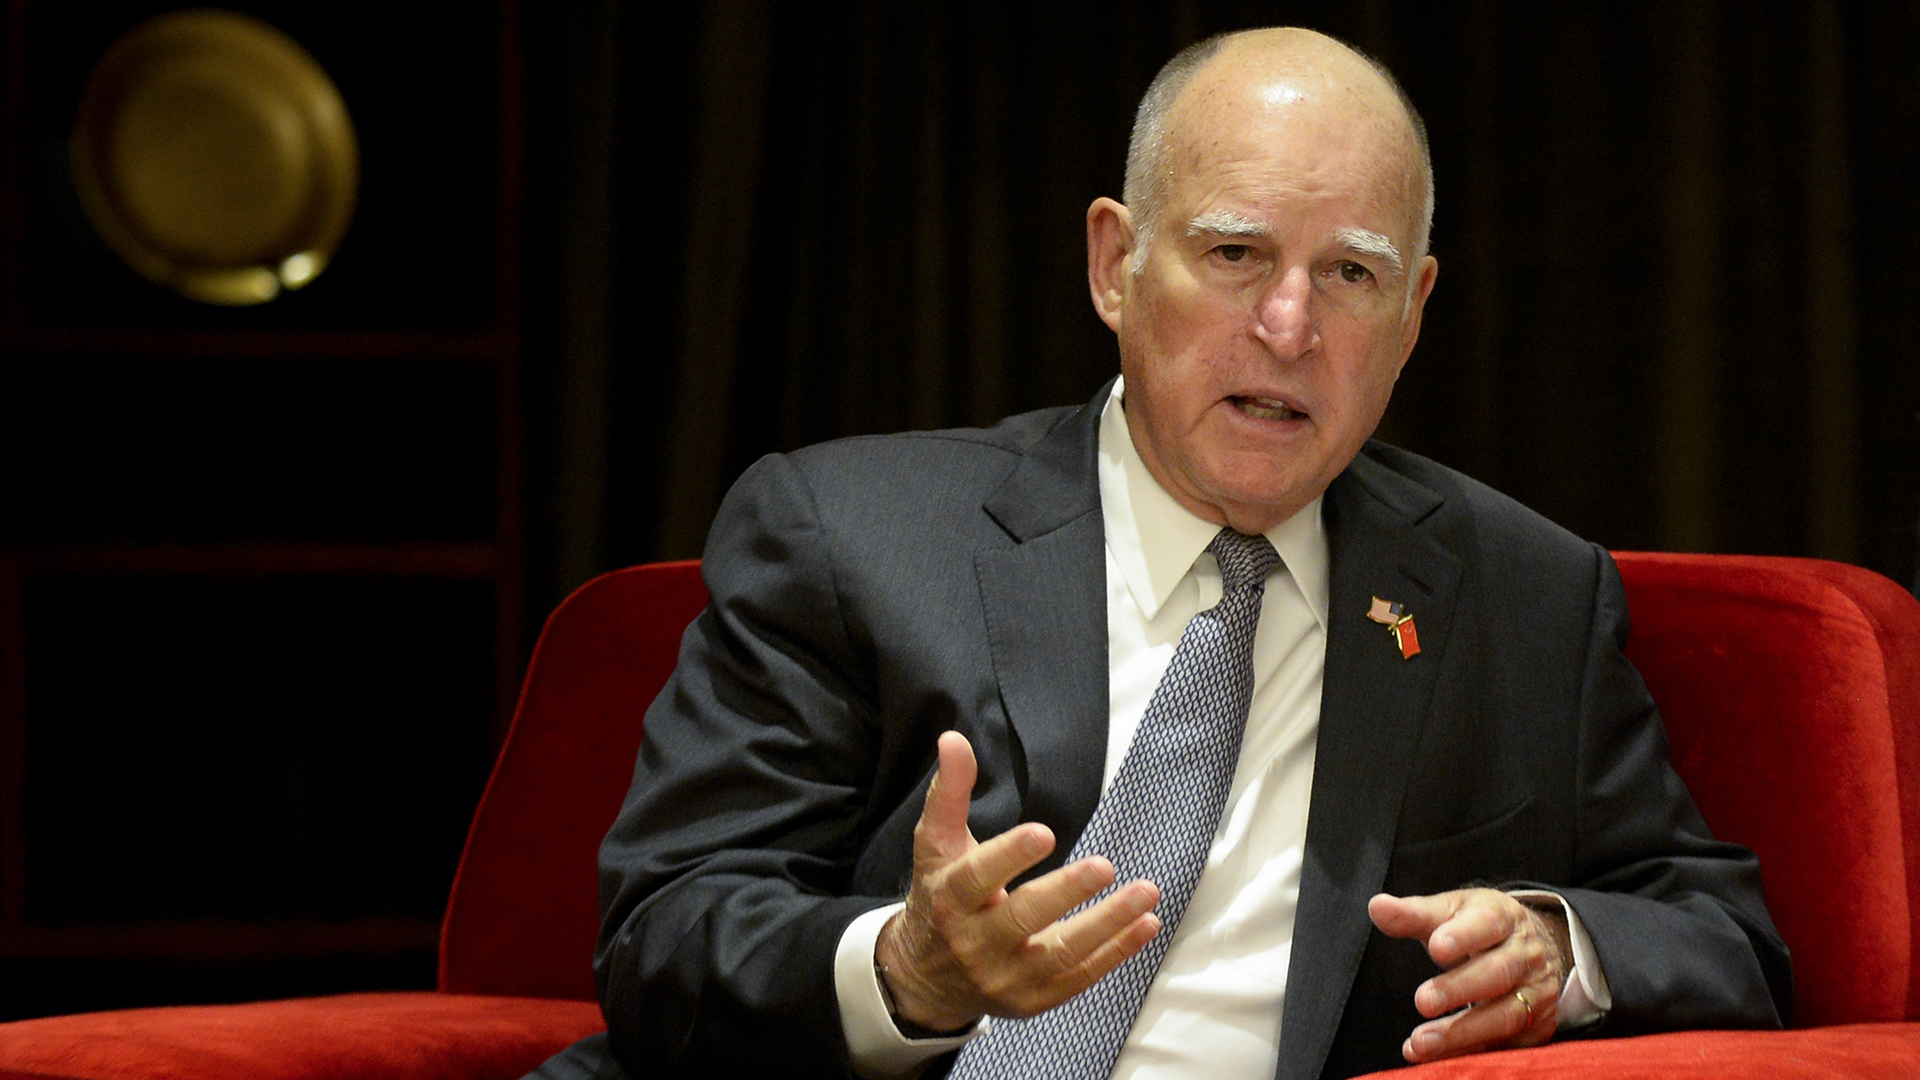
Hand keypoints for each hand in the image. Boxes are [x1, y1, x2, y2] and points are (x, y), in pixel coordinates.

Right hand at [874, 731, 1162, 1031]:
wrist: (927, 977)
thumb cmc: (940, 896)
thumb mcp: (936, 846)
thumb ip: (949, 793)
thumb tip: (953, 738)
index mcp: (949, 900)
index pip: (976, 878)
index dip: (1008, 856)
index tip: (1043, 833)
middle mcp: (974, 943)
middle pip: (1022, 918)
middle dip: (1066, 893)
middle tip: (1105, 865)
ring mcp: (1005, 977)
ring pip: (1060, 953)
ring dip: (1107, 923)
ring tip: (1146, 892)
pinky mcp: (1034, 999)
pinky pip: (1080, 977)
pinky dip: (1115, 952)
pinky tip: (1146, 923)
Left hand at [1368, 889, 1571, 1062]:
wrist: (1539, 947)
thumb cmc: (1480, 928)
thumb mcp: (1452, 912)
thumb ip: (1414, 914)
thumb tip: (1377, 907)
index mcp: (1503, 918)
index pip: (1486, 923)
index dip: (1463, 936)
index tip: (1435, 946)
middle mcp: (1526, 955)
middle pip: (1498, 972)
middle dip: (1459, 989)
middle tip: (1422, 1002)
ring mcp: (1537, 992)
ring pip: (1505, 1015)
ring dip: (1462, 1033)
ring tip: (1420, 1042)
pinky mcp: (1539, 1026)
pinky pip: (1507, 1044)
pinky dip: (1470, 1053)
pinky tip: (1439, 1059)